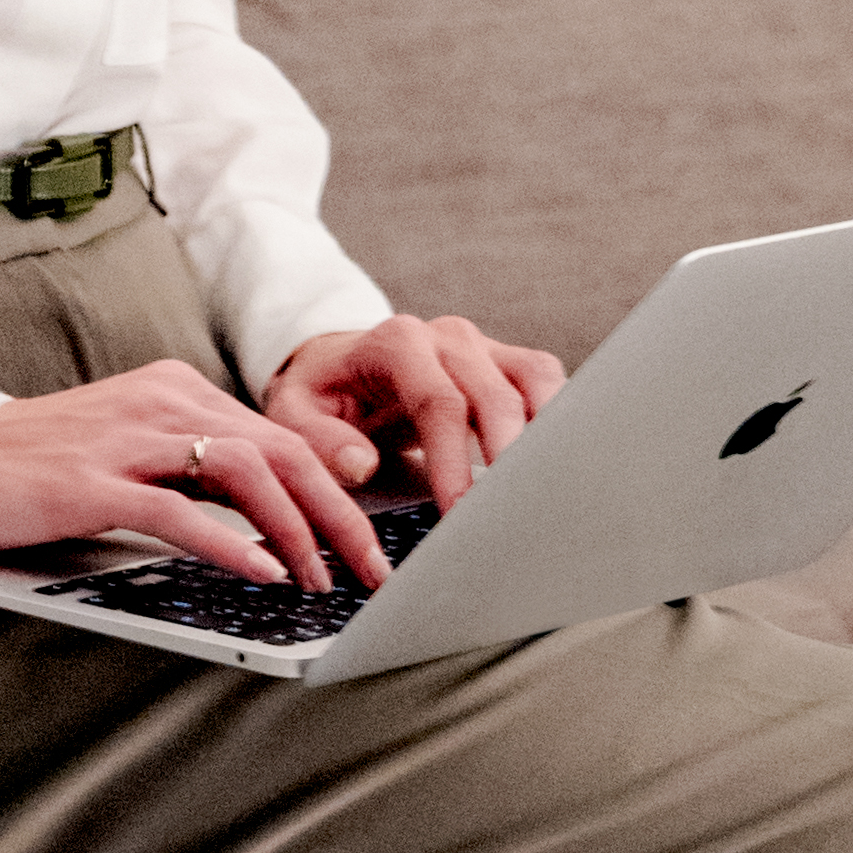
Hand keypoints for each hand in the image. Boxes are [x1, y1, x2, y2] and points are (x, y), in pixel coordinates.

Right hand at [0, 362, 392, 585]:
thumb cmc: (46, 467)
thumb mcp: (136, 450)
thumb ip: (198, 468)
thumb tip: (272, 519)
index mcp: (179, 390)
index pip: (282, 438)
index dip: (337, 493)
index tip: (367, 544)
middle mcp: (163, 402)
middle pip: (281, 451)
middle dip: (338, 515)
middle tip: (372, 571)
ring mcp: (128, 439)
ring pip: (243, 473)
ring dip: (295, 530)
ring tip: (320, 579)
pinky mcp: (93, 481)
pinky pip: (177, 509)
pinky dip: (228, 542)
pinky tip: (259, 572)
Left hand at [265, 312, 564, 499]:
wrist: (341, 364)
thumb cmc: (320, 395)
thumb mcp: (293, 414)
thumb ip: (319, 440)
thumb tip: (360, 464)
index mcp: (396, 343)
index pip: (438, 403)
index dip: (455, 462)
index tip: (461, 513)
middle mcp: (448, 337)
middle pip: (495, 395)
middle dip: (509, 460)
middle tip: (513, 516)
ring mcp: (484, 346)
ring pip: (535, 381)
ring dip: (546, 437)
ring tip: (548, 493)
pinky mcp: (507, 361)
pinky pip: (547, 382)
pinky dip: (559, 421)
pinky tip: (557, 465)